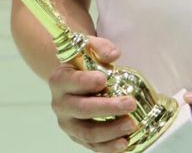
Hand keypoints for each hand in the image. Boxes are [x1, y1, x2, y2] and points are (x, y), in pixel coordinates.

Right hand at [47, 36, 137, 152]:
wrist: (74, 81)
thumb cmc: (83, 65)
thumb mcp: (89, 49)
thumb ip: (100, 48)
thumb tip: (114, 54)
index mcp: (60, 80)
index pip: (70, 82)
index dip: (86, 82)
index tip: (104, 79)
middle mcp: (60, 104)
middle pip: (82, 110)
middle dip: (107, 108)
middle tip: (129, 103)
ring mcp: (69, 124)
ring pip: (87, 132)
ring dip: (110, 131)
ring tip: (131, 124)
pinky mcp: (78, 137)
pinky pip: (92, 146)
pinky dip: (108, 147)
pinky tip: (124, 142)